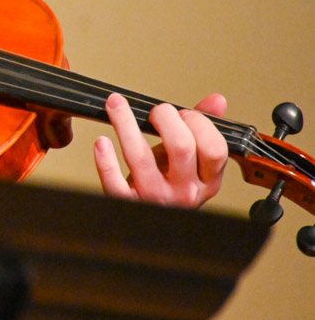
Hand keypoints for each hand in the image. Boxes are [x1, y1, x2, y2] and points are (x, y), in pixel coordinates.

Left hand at [93, 92, 227, 207]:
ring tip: (116, 105)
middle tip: (157, 111)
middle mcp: (185, 191)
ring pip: (140, 157)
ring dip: (126, 125)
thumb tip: (217, 100)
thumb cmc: (171, 183)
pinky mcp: (127, 202)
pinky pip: (114, 182)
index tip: (184, 113)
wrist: (151, 219)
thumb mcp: (192, 160)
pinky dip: (105, 160)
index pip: (214, 149)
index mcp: (207, 180)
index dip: (200, 123)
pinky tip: (101, 141)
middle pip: (181, 147)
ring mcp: (156, 198)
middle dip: (167, 119)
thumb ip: (203, 130)